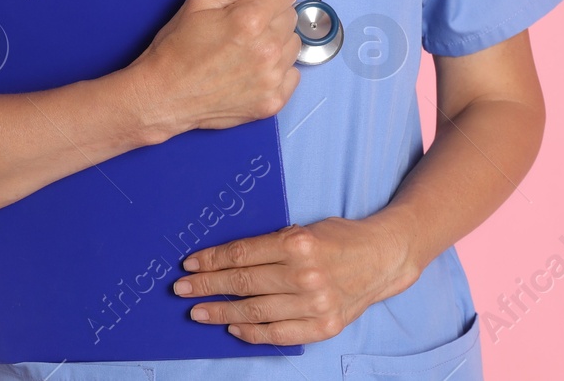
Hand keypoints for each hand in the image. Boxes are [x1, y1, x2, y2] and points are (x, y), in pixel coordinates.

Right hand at [125, 0, 301, 134]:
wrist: (164, 96)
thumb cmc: (177, 48)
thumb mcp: (201, 2)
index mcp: (251, 19)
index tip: (254, 2)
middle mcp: (267, 49)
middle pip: (291, 17)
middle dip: (271, 17)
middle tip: (242, 29)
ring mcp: (271, 78)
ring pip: (294, 46)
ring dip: (276, 44)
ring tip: (246, 51)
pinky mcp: (272, 102)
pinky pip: (293, 75)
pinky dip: (278, 72)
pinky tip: (252, 71)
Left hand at [170, 216, 418, 344]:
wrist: (382, 258)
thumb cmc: (338, 238)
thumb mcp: (304, 229)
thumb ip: (271, 245)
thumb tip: (226, 259)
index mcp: (297, 243)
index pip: (241, 254)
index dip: (211, 260)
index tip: (189, 265)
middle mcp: (304, 274)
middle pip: (242, 283)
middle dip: (206, 286)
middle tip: (181, 290)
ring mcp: (314, 303)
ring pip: (255, 311)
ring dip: (221, 312)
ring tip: (198, 311)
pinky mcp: (323, 326)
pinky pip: (278, 334)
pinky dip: (252, 333)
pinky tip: (233, 328)